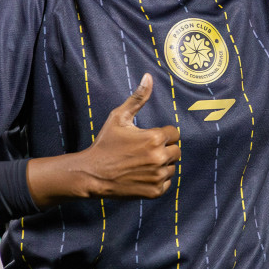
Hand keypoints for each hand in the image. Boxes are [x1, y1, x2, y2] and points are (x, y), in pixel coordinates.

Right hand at [26, 74, 180, 205]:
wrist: (92, 174)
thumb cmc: (105, 144)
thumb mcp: (119, 118)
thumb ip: (137, 98)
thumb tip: (149, 76)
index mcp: (155, 138)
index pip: (174, 134)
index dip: (162, 135)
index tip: (147, 138)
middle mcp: (160, 157)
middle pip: (176, 151)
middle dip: (164, 149)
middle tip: (144, 152)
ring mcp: (158, 176)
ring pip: (172, 167)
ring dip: (161, 165)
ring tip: (141, 164)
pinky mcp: (155, 191)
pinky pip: (167, 182)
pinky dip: (157, 180)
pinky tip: (141, 175)